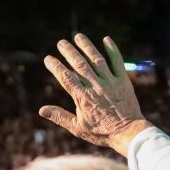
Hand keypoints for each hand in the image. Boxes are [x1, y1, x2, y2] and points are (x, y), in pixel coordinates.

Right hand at [39, 33, 152, 155]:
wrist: (128, 133)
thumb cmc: (102, 132)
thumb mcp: (78, 128)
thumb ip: (60, 117)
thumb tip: (42, 110)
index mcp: (83, 98)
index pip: (66, 78)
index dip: (56, 67)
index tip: (48, 58)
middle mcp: (96, 87)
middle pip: (80, 65)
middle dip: (69, 52)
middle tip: (61, 42)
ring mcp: (110, 82)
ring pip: (97, 60)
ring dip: (87, 46)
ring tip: (78, 36)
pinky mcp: (124, 81)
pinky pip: (118, 62)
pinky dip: (112, 50)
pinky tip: (106, 39)